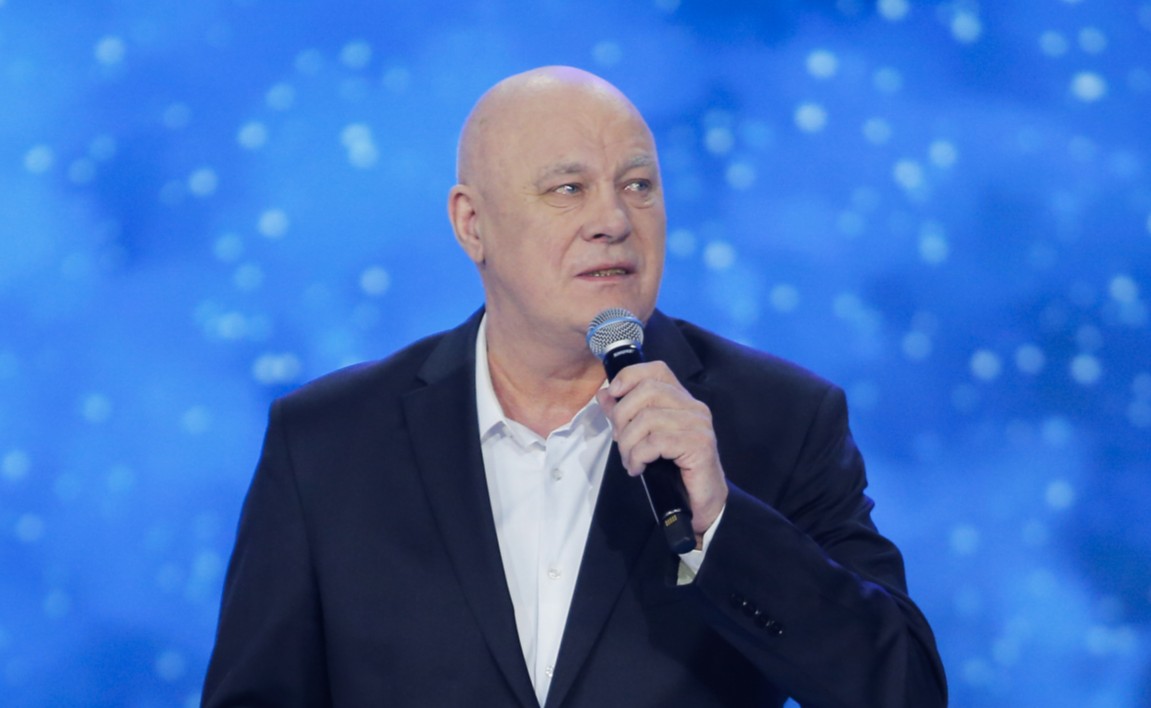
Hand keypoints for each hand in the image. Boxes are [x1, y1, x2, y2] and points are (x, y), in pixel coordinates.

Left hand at [595, 361, 727, 540]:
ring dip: (628, 444)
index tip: (612, 394)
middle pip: (648, 391)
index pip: (657, 370)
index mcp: (682, 401)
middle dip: (622, 416)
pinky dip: (638, 456)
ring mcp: (699, 425)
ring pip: (648, 419)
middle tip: (620, 441)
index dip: (630, 375)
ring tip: (629, 461)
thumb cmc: (674, 471)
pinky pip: (656, 442)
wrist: (701, 504)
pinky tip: (638, 468)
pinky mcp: (699, 445)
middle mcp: (694, 407)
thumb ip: (626, 415)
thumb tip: (604, 394)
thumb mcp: (644, 438)